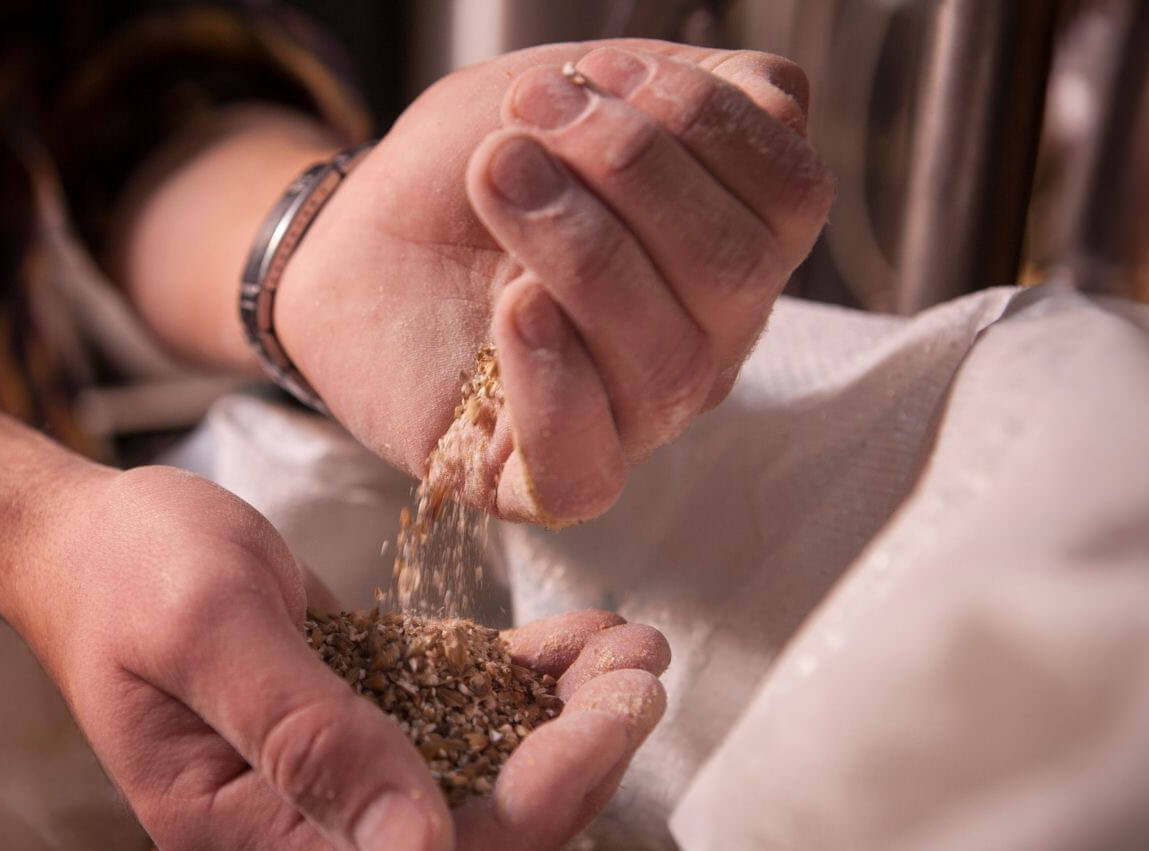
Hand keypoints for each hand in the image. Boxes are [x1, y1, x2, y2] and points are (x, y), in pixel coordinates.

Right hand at [0, 465, 669, 850]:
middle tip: (642, 674)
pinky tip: (576, 641)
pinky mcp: (354, 736)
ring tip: (633, 648)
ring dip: (565, 730)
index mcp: (241, 838)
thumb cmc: (126, 566)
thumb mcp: (212, 625)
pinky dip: (524, 694)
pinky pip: (458, 737)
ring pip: (476, 794)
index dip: (531, 811)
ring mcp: (324, 791)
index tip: (610, 717)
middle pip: (466, 847)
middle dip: (571, 769)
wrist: (81, 533)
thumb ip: (308, 736)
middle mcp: (291, 836)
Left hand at [276, 42, 831, 525]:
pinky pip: (588, 469)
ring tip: (496, 175)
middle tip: (527, 118)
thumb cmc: (477, 168)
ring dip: (577, 248)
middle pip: (736, 272)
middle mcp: (707, 339)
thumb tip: (759, 106)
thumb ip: (679, 89)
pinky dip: (554, 381)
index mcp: (735, 241)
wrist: (357, 233)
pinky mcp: (544, 479)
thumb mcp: (575, 90)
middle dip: (631, 168)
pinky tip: (511, 308)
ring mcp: (635, 418)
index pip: (791, 193)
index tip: (595, 72)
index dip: (707, 119)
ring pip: (666, 362)